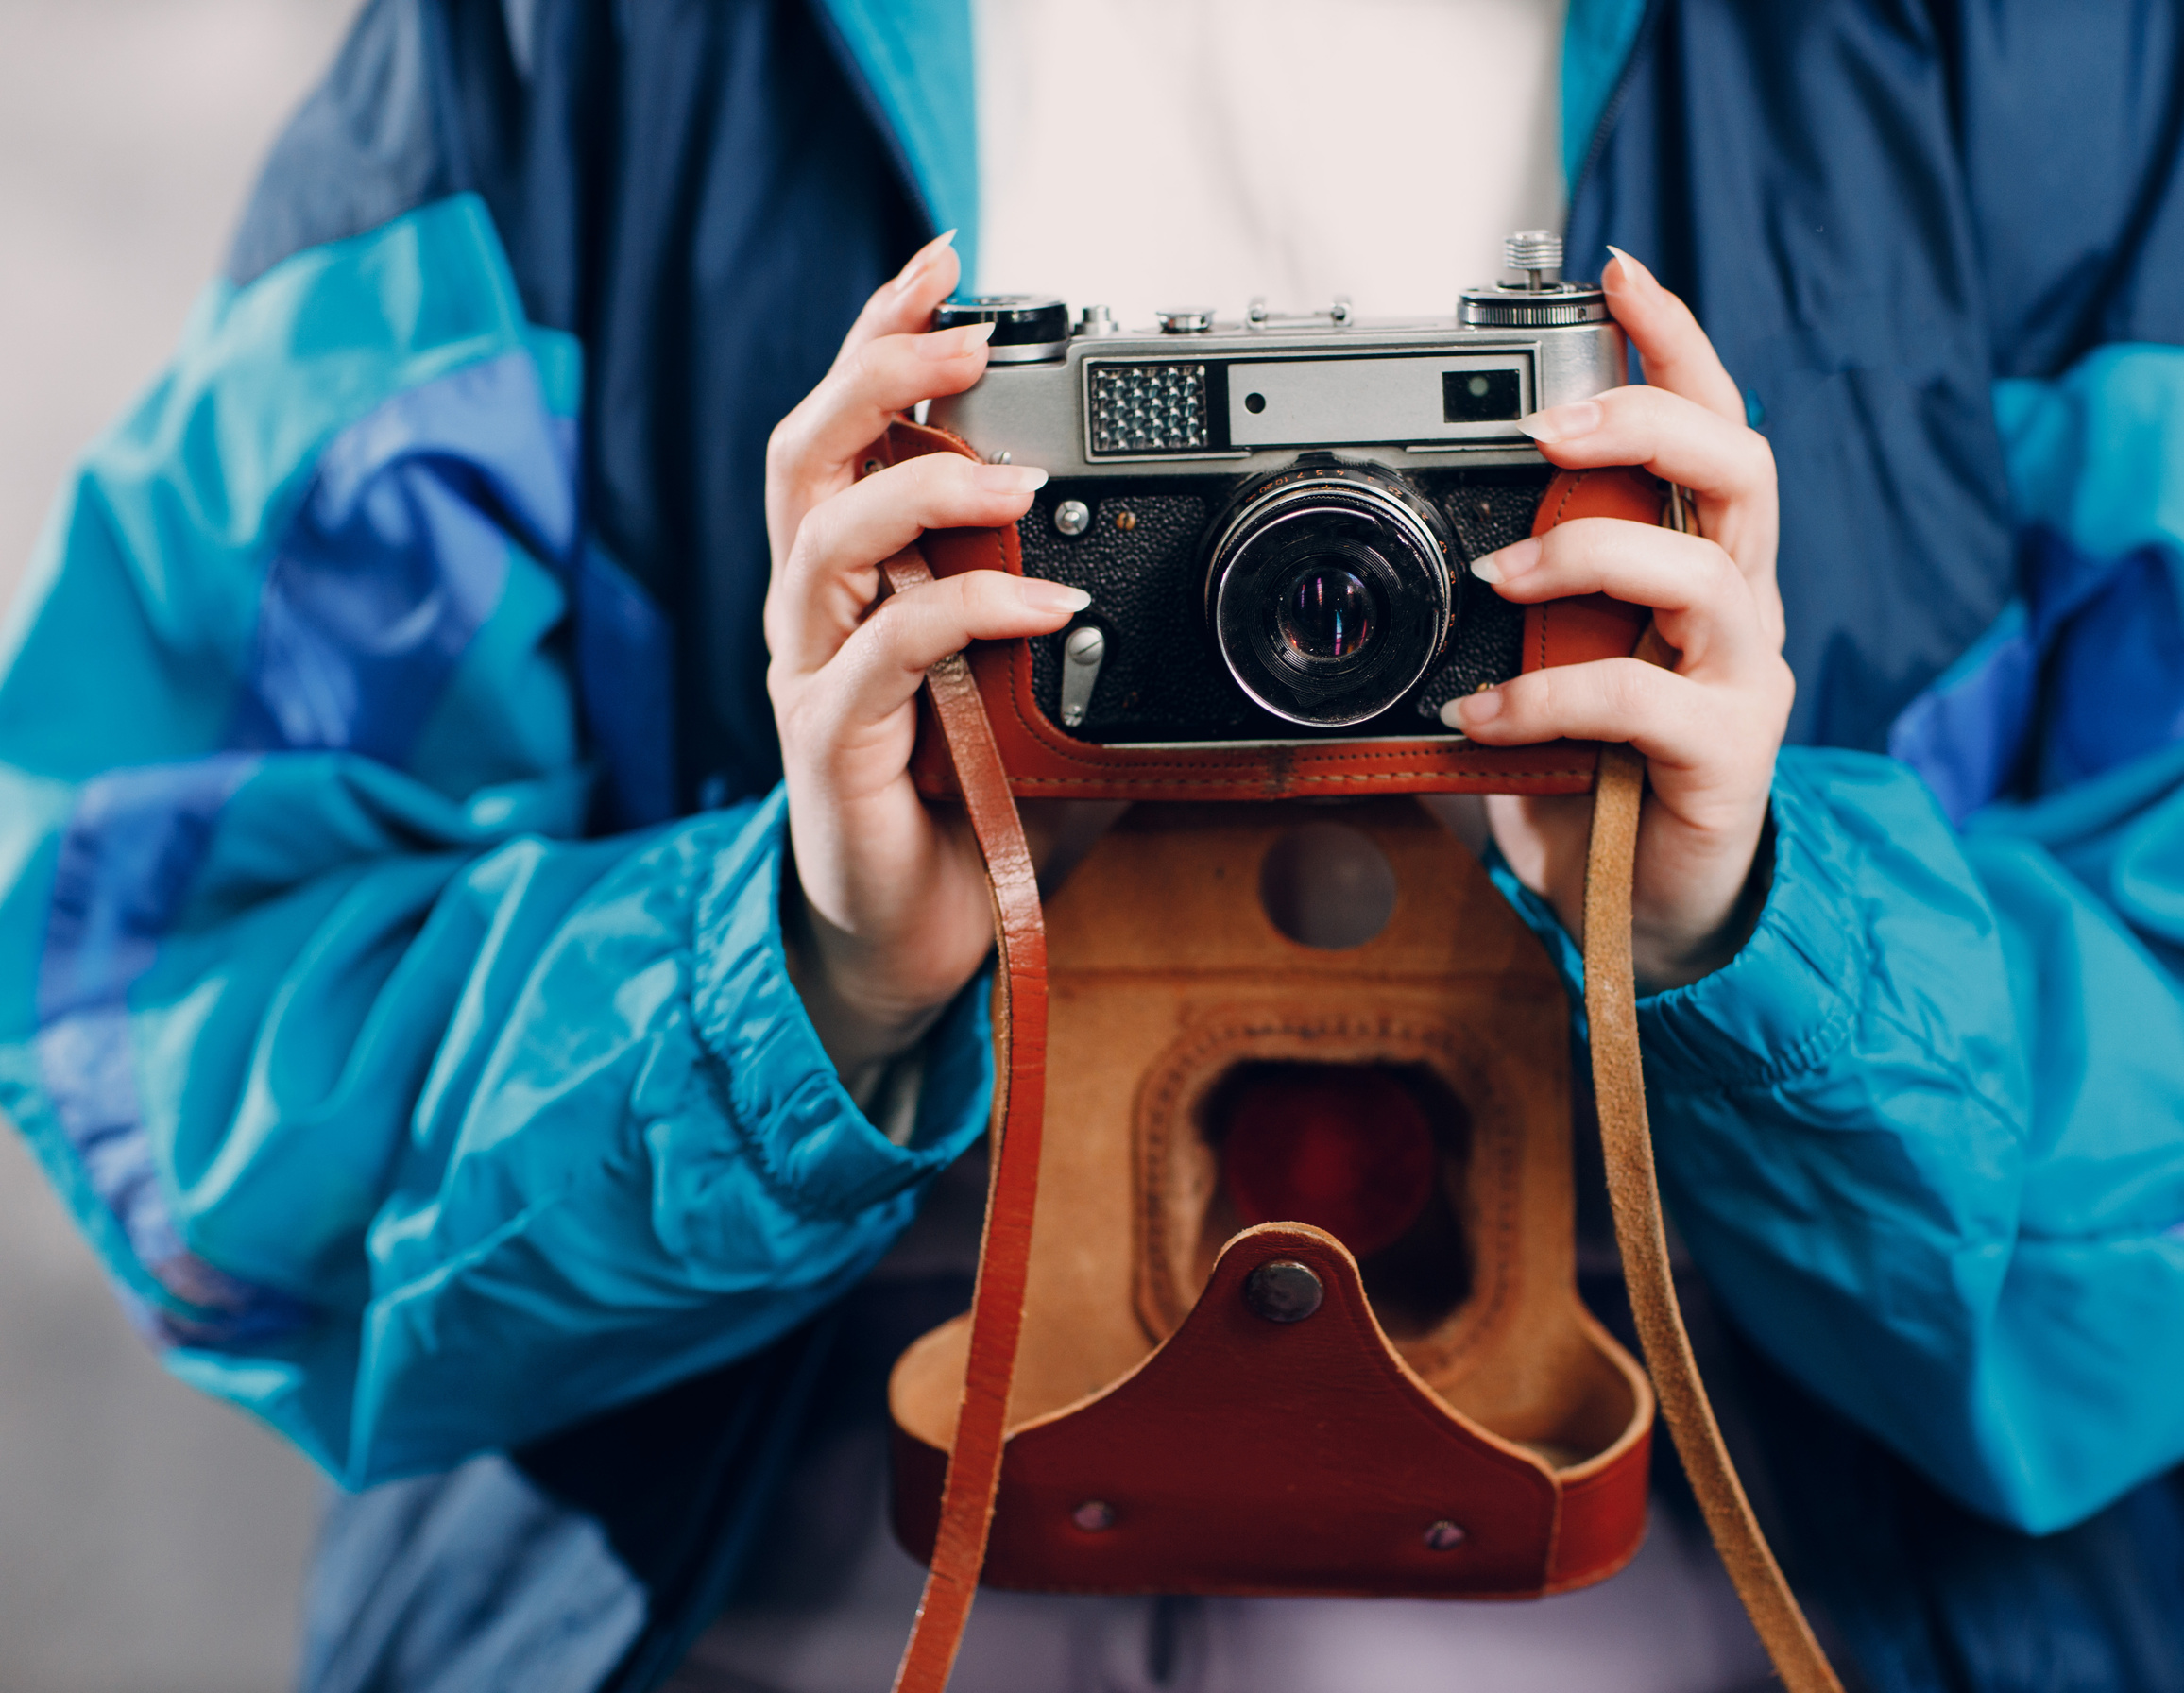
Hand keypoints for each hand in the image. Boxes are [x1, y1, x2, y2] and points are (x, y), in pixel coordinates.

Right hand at [765, 232, 1084, 1073]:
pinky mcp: (828, 749)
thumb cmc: (974, 814)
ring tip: (1018, 477)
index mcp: (856, 578)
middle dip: (877, 371)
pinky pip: (886, 656)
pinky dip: (966, 616)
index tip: (945, 264)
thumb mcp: (1048, 699)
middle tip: (964, 336)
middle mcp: (816, 612)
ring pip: (824, 537)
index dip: (883, 336)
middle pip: (804, 453)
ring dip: (925, 489)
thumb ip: (1091, 631)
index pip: (848, 429)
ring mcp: (811, 677)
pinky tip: (1043, 606)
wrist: (916, 946)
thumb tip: (1195, 582)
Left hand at [1441, 249, 1791, 993]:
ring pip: (1703, 572)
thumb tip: (1379, 576)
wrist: (1646, 917)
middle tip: (1551, 427)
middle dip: (1647, 419)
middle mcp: (1737, 607)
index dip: (1676, 343)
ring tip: (1502, 574)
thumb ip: (1488, 619)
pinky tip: (1482, 716)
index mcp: (1699, 563)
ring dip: (1588, 554)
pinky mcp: (1726, 757)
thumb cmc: (1595, 780)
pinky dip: (1546, 697)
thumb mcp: (1533, 673)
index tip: (1617, 274)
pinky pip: (1640, 701)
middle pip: (1740, 467)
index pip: (1711, 424)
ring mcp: (1742, 680)